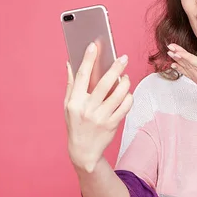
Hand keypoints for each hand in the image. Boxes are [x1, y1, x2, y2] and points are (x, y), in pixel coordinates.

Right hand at [64, 42, 132, 172]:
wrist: (84, 151)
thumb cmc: (76, 124)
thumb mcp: (68, 105)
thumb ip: (71, 84)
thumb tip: (70, 63)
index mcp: (75, 101)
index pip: (82, 76)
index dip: (87, 59)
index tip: (94, 45)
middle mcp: (87, 109)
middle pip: (104, 83)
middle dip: (115, 68)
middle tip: (123, 58)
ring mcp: (100, 117)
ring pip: (118, 94)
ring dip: (125, 82)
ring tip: (126, 77)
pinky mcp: (112, 125)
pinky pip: (125, 107)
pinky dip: (128, 97)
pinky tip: (127, 93)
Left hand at [167, 43, 196, 110]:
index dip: (187, 57)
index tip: (178, 51)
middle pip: (190, 65)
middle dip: (179, 55)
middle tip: (170, 46)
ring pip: (187, 69)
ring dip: (178, 59)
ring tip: (170, 51)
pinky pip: (188, 74)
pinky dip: (180, 68)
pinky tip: (173, 64)